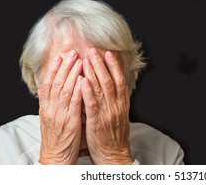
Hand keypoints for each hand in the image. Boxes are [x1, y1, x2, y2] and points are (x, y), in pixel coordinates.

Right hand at [37, 50, 82, 164]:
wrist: (55, 156)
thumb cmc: (56, 136)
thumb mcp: (49, 117)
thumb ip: (50, 101)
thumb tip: (48, 86)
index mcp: (45, 107)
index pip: (47, 83)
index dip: (53, 69)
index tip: (59, 56)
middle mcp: (51, 108)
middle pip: (56, 83)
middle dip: (64, 66)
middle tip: (72, 53)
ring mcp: (60, 115)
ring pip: (65, 90)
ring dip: (72, 74)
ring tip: (79, 61)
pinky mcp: (70, 122)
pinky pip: (74, 103)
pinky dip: (78, 90)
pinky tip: (84, 80)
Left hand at [82, 48, 133, 164]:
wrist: (114, 154)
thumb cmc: (115, 134)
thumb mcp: (122, 114)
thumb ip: (121, 98)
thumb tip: (122, 84)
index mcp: (121, 102)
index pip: (119, 79)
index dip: (114, 65)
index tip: (108, 52)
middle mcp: (116, 105)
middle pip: (109, 80)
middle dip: (101, 64)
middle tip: (93, 50)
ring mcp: (107, 113)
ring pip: (101, 89)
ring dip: (93, 73)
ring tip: (86, 59)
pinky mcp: (97, 121)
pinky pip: (92, 104)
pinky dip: (88, 92)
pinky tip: (83, 81)